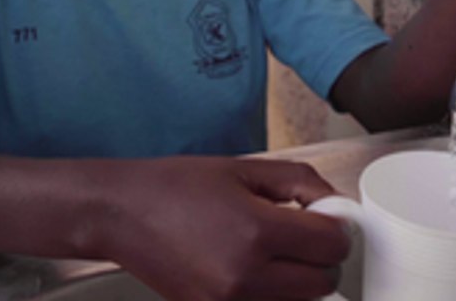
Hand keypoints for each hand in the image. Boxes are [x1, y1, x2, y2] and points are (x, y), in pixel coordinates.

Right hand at [105, 157, 348, 300]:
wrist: (120, 213)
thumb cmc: (175, 186)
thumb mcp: (244, 168)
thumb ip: (300, 183)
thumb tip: (335, 206)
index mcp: (257, 231)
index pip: (332, 245)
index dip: (335, 229)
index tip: (324, 220)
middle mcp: (246, 276)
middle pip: (322, 283)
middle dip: (321, 258)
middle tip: (302, 236)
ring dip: (298, 281)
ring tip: (272, 252)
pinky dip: (270, 295)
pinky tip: (252, 270)